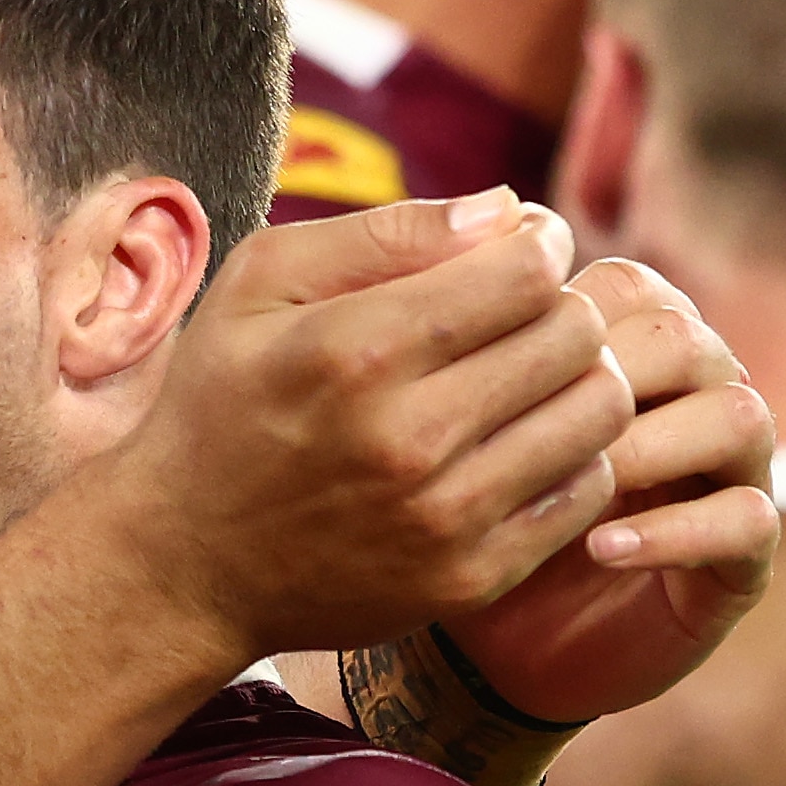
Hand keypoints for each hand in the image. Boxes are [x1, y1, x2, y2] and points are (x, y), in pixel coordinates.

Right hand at [114, 193, 625, 659]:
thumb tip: (508, 209)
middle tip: (524, 315)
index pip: (527, 271)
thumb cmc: (222, 402)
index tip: (517, 251)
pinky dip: (572, 454)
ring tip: (530, 375)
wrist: (186, 565)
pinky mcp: (468, 577)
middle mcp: (407, 437)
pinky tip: (520, 442)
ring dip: (580, 376)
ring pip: (599, 411)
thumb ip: (384, 232)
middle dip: (563, 305)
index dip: (539, 244)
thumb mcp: (260, 285)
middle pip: (575, 335)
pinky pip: (586, 491)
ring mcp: (443, 518)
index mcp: (355, 350)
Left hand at [434, 255, 779, 724]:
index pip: (632, 289)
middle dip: (615, 376)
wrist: (489, 649)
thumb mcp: (451, 437)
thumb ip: (461, 355)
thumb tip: (464, 251)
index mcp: (631, 353)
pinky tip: (600, 547)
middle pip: (691, 340)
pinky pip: (749, 519)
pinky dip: (678, 529)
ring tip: (579, 480)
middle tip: (533, 422)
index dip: (571, 313)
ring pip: (741, 416)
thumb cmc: (464, 522)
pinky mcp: (743, 559)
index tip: (490, 360)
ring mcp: (730, 476)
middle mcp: (694, 401)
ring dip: (654, 443)